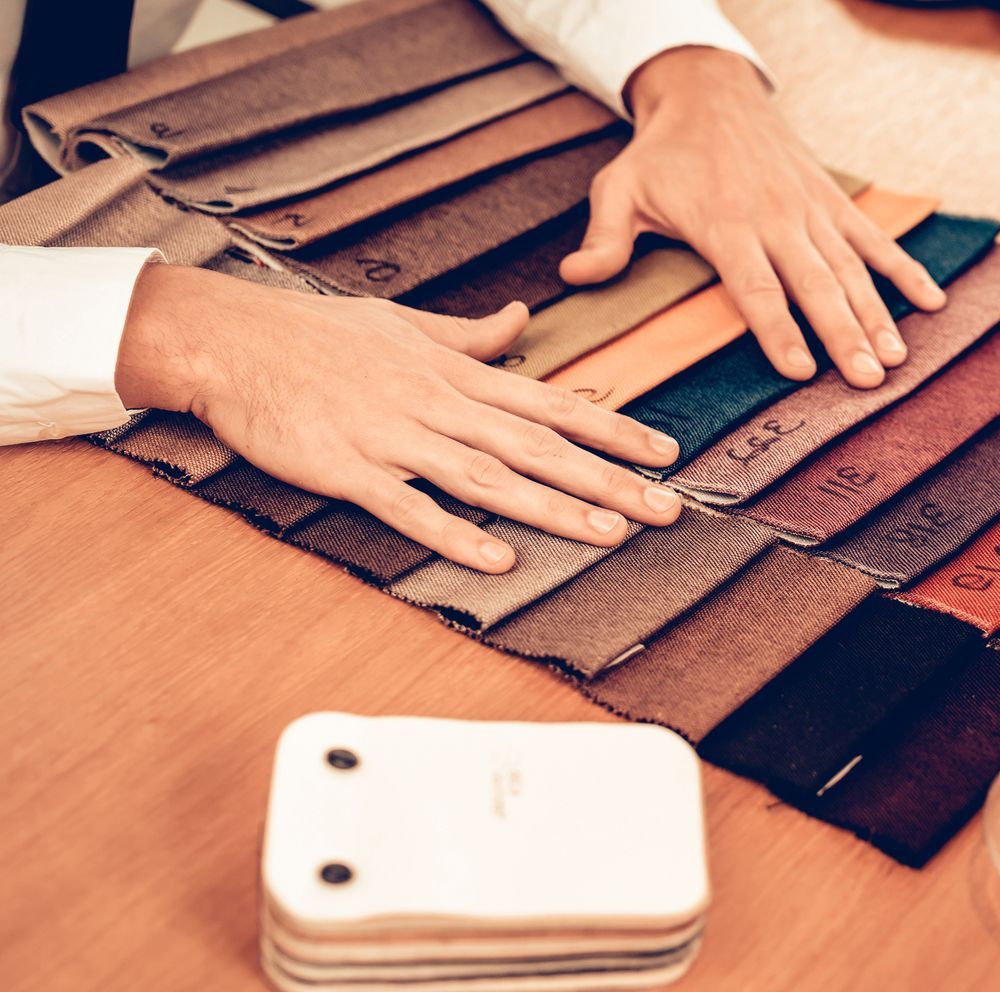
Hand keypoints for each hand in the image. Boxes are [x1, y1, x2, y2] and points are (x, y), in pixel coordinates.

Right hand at [116, 266, 682, 572]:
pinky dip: (453, 533)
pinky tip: (495, 559)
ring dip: (552, 509)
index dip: (615, 429)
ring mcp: (396, 439)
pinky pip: (409, 508)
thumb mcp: (404, 322)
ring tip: (607, 536)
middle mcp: (439, 405)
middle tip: (664, 510)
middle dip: (607, 480)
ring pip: (489, 478)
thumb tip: (519, 318)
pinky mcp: (349, 470)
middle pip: (539, 448)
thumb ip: (469, 335)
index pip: (554, 404)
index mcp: (457, 376)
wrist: (229, 340)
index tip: (665, 452)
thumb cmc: (315, 332)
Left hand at [562, 46, 946, 389]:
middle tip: (869, 378)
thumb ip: (604, 239)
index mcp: (725, 224)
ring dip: (877, 315)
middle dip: (844, 334)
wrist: (711, 92)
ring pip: (850, 269)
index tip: (801, 369)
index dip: (779, 329)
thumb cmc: (663, 154)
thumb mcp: (621, 190)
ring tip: (897, 359)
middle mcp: (776, 219)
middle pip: (815, 285)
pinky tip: (933, 301)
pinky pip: (874, 238)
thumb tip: (572, 279)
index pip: (756, 286)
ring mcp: (810, 210)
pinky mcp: (832, 202)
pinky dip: (905, 268)